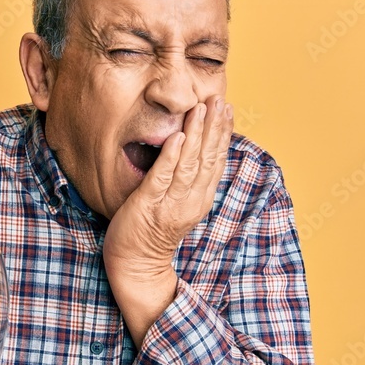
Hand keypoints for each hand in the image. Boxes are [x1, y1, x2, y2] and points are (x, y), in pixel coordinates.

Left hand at [104, 96, 232, 346]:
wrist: (136, 264)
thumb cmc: (153, 231)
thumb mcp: (179, 204)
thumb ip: (188, 181)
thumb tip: (194, 152)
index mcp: (200, 199)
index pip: (216, 160)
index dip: (223, 134)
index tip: (227, 109)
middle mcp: (191, 200)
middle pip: (207, 158)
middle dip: (214, 127)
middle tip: (219, 99)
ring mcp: (171, 203)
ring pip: (189, 164)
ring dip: (196, 134)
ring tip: (201, 109)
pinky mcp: (149, 205)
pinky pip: (162, 178)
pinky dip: (171, 157)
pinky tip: (176, 138)